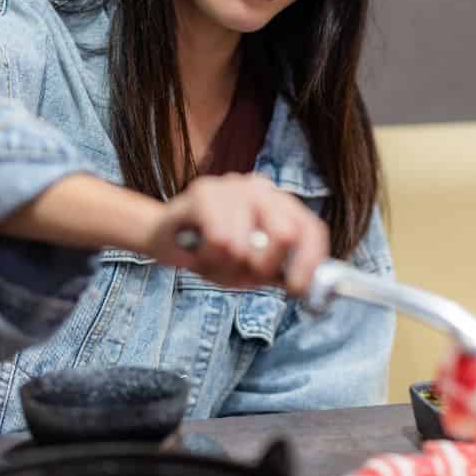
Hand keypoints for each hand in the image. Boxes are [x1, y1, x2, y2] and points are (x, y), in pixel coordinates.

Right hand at [139, 173, 328, 295]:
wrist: (164, 235)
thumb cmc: (213, 252)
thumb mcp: (250, 267)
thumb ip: (277, 271)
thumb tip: (306, 287)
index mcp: (281, 204)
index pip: (311, 229)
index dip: (311, 262)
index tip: (297, 289)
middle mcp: (263, 189)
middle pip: (285, 233)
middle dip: (263, 266)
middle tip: (241, 272)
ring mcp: (234, 186)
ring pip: (245, 245)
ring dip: (226, 266)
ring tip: (213, 258)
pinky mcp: (205, 191)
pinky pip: (219, 241)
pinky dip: (208, 258)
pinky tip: (200, 250)